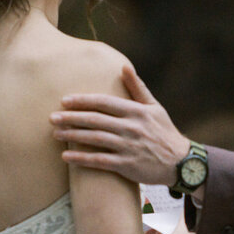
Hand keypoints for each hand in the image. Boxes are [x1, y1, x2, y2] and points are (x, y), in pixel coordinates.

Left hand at [52, 65, 188, 185]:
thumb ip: (137, 88)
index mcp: (136, 111)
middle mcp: (131, 128)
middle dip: (72, 118)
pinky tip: (67, 157)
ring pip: (95, 139)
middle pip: (96, 120)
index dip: (83, 101)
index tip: (65, 101)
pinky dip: (82, 159)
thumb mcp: (155, 107)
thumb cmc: (165, 132)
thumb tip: (124, 67)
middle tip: (52, 117)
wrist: (181, 162)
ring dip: (73, 136)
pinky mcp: (127, 165)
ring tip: (55, 134)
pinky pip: (100, 161)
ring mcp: (129, 147)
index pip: (105, 103)